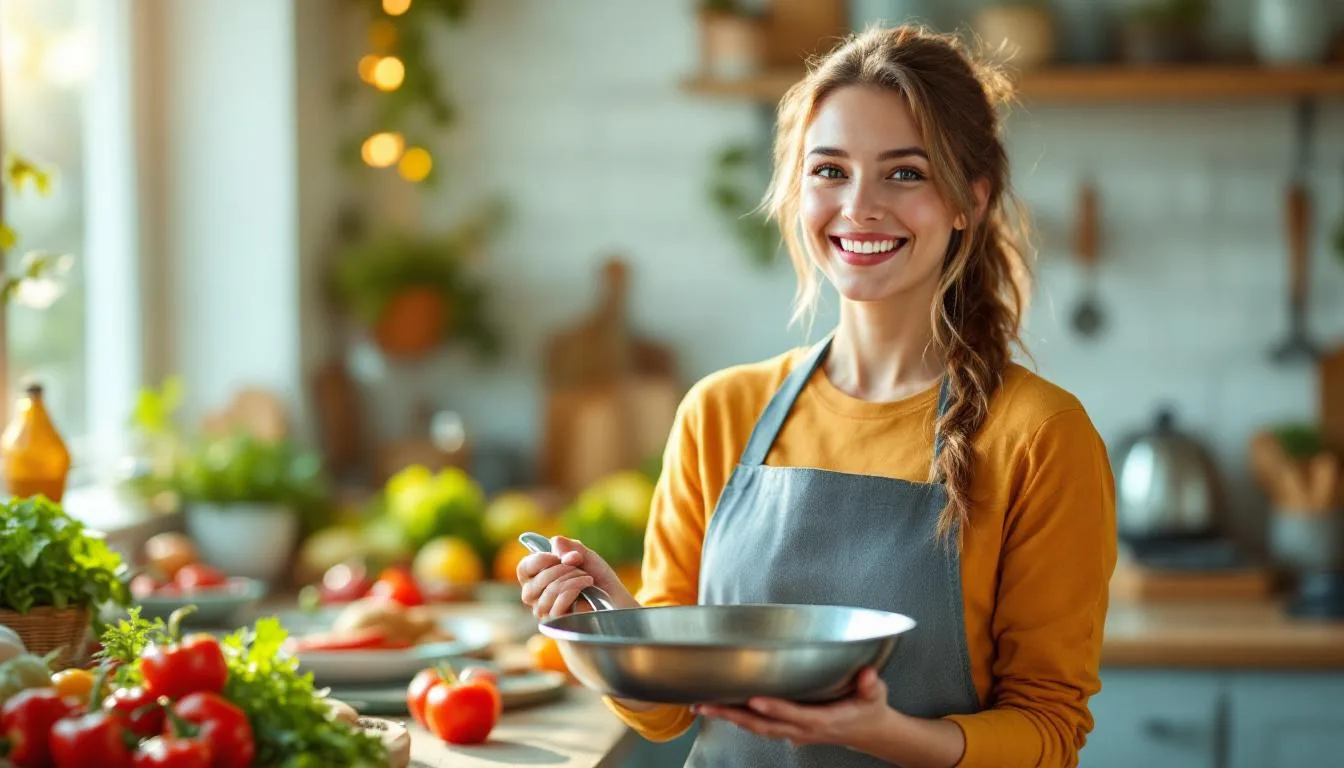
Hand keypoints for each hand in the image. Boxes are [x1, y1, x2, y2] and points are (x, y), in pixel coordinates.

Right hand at [516, 536, 636, 618]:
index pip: (524, 570)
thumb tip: (556, 541)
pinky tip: (587, 586)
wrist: (618, 602)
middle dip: (557, 570)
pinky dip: (572, 590)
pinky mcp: (560, 624)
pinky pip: (556, 608)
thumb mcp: (587, 558)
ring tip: (587, 577)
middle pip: (532, 584)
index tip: (556, 556)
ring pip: (546, 594)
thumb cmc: (599, 580)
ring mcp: (547, 613)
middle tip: (578, 565)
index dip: (536, 561)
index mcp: (539, 578)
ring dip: (569, 579)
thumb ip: (571, 548)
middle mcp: (538, 598)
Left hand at [693, 667, 889, 750]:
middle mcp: (803, 729)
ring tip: (703, 706)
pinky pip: (759, 726)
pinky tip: (721, 709)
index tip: (755, 700)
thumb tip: (867, 674)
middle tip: (708, 704)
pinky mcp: (788, 729)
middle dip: (734, 715)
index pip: (794, 715)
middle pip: (763, 725)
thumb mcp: (875, 696)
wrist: (868, 733)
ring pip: (756, 727)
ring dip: (729, 717)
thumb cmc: (868, 710)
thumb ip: (870, 685)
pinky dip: (738, 719)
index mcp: (822, 721)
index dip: (775, 708)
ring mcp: (793, 732)